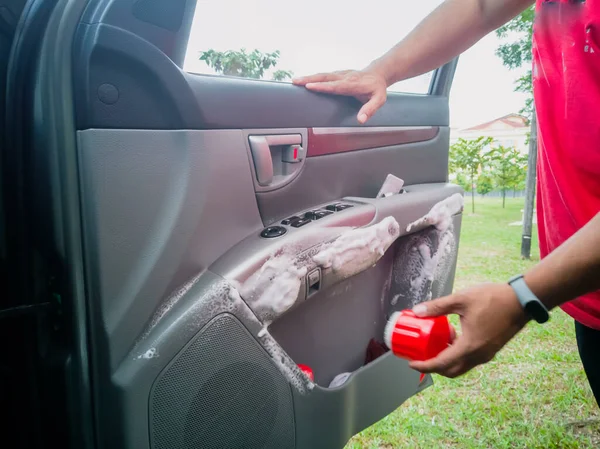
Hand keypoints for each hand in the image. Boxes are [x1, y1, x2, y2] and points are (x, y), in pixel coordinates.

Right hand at [292, 69, 387, 123]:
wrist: (378, 74)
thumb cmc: (377, 89)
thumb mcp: (379, 100)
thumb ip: (370, 109)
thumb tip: (360, 119)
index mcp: (353, 84)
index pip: (336, 86)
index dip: (323, 86)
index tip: (310, 86)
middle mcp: (345, 77)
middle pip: (325, 77)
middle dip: (310, 79)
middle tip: (296, 81)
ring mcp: (341, 74)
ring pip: (323, 75)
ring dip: (309, 77)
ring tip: (295, 81)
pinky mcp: (338, 74)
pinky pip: (324, 76)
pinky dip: (313, 77)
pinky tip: (304, 80)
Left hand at [409, 283, 528, 377]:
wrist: (521, 300)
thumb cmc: (493, 299)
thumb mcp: (461, 299)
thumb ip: (438, 306)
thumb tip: (417, 311)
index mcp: (470, 347)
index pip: (441, 364)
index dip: (424, 366)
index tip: (412, 363)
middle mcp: (479, 355)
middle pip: (451, 371)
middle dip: (434, 367)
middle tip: (420, 356)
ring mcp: (486, 354)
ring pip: (461, 366)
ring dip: (446, 360)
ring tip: (435, 343)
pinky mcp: (491, 349)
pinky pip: (470, 359)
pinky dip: (458, 354)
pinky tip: (452, 337)